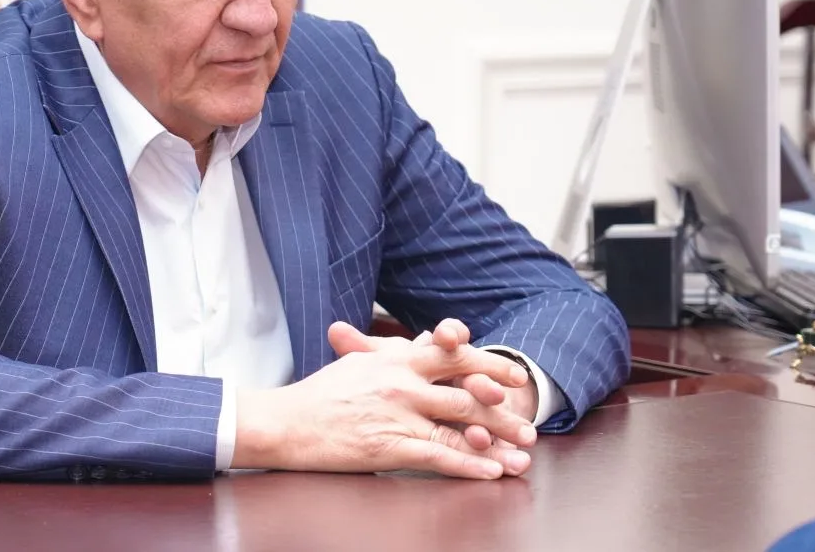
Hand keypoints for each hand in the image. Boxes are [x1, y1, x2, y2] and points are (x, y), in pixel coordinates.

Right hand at [233, 321, 535, 478]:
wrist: (286, 421)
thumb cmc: (318, 394)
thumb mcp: (359, 361)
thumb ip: (392, 350)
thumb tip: (420, 342)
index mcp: (396, 358)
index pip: (452, 355)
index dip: (488, 365)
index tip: (512, 377)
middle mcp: (403, 382)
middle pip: (466, 392)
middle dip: (503, 409)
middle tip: (529, 421)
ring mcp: (398, 414)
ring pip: (461, 427)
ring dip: (497, 442)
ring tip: (522, 454)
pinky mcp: (390, 446)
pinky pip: (440, 456)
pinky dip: (470, 466)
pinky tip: (490, 472)